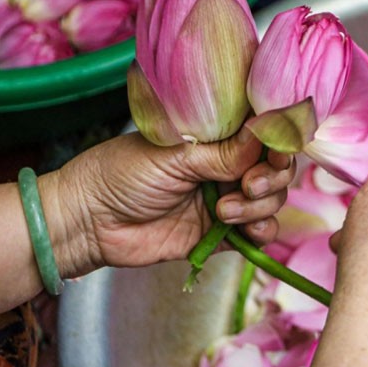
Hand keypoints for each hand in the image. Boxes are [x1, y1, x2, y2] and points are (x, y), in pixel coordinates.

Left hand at [45, 128, 294, 276]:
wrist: (90, 223)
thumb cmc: (120, 174)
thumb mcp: (174, 156)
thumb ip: (223, 153)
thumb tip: (266, 134)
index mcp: (213, 136)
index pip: (262, 132)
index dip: (277, 139)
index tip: (275, 148)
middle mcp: (224, 165)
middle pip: (276, 168)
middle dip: (272, 176)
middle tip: (248, 184)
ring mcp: (225, 199)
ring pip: (271, 200)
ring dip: (260, 206)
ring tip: (223, 212)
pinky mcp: (221, 234)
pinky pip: (258, 233)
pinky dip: (261, 231)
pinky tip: (243, 230)